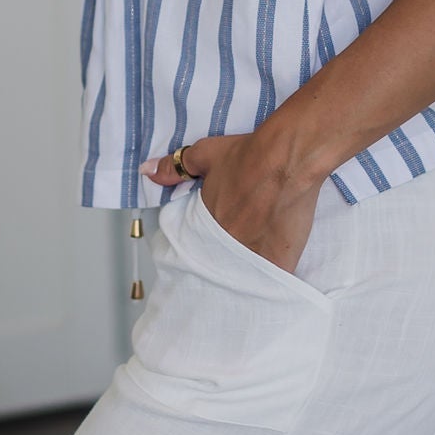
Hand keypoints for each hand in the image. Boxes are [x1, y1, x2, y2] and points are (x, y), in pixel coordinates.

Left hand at [142, 129, 323, 274]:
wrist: (288, 158)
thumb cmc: (248, 155)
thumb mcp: (205, 154)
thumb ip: (174, 168)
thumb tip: (146, 172)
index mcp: (206, 222)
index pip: (198, 244)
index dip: (207, 242)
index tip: (218, 238)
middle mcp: (226, 243)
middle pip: (221, 259)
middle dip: (227, 255)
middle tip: (241, 242)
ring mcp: (252, 255)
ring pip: (244, 273)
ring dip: (247, 269)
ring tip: (256, 259)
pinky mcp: (278, 260)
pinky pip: (270, 280)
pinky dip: (271, 279)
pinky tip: (273, 274)